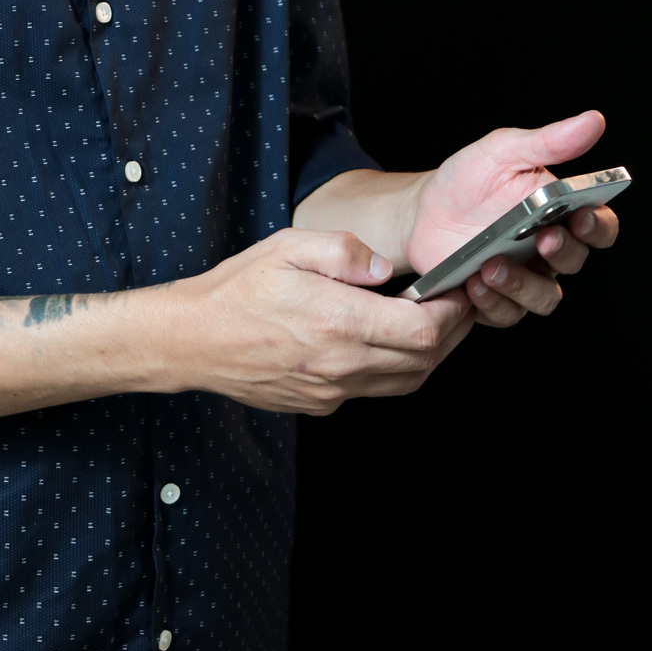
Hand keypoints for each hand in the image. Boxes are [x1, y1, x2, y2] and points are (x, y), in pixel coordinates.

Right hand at [174, 227, 474, 413]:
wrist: (194, 339)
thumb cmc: (239, 289)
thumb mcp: (288, 246)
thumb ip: (344, 250)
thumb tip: (385, 267)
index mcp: (338, 320)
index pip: (423, 329)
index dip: (452, 311)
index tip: (457, 290)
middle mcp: (341, 364)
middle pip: (425, 360)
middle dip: (451, 332)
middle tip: (456, 304)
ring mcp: (332, 391)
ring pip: (405, 381)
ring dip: (428, 354)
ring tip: (431, 323)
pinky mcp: (321, 404)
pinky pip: (373, 390)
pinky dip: (393, 368)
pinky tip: (385, 341)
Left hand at [405, 109, 620, 328]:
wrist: (421, 212)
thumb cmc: (468, 180)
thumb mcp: (502, 151)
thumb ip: (548, 141)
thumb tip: (593, 120)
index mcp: (560, 212)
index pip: (599, 225)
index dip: (598, 226)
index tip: (582, 217)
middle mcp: (548, 248)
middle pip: (575, 261)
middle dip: (562, 253)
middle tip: (542, 239)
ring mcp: (525, 277)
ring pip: (544, 297)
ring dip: (523, 285)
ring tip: (492, 266)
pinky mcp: (496, 298)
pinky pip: (506, 312)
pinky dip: (493, 301)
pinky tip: (473, 283)